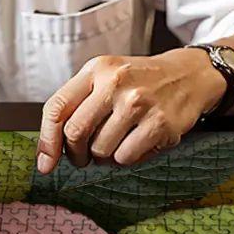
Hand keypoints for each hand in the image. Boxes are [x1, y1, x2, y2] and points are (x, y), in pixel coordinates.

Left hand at [36, 48, 226, 172]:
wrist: (188, 75)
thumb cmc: (139, 81)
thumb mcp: (106, 77)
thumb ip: (77, 104)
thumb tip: (48, 152)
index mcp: (97, 69)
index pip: (57, 107)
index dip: (46, 141)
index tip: (45, 164)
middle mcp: (116, 82)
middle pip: (75, 133)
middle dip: (75, 154)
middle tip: (84, 157)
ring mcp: (139, 103)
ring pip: (100, 150)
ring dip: (103, 157)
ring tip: (117, 143)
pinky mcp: (159, 124)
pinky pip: (125, 158)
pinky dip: (126, 159)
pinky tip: (136, 143)